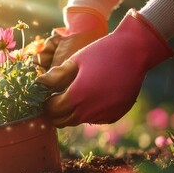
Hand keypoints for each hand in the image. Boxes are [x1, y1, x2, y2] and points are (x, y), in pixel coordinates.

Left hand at [37, 9, 173, 126]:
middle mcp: (91, 110)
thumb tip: (39, 84)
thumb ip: (56, 76)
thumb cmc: (101, 52)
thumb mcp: (75, 61)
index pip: (53, 110)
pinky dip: (89, 112)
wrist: (134, 51)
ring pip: (80, 121)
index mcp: (78, 95)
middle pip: (64, 121)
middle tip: (55, 101)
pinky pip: (96, 119)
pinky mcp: (116, 114)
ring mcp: (105, 114)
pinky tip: (91, 98)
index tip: (47, 96)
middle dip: (56, 113)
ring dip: (73, 112)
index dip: (47, 104)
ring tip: (73, 96)